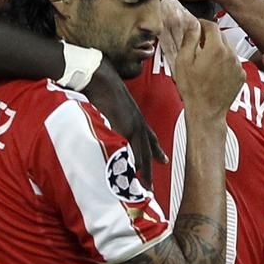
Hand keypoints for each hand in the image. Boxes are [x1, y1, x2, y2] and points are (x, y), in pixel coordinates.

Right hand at [81, 62, 164, 188]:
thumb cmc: (102, 87)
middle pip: (148, 149)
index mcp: (135, 117)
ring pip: (142, 152)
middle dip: (150, 168)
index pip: (149, 137)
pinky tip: (133, 173)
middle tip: (152, 186)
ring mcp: (133, 124)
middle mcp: (137, 121)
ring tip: (145, 186)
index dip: (156, 150)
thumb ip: (112, 115)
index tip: (163, 161)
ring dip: (144, 170)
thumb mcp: (110, 104)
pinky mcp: (125, 126)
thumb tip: (106, 122)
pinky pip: (130, 149)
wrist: (100, 77)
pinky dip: (132, 162)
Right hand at [171, 18, 243, 122]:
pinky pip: (232, 61)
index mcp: (216, 48)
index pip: (211, 25)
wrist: (206, 111)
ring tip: (204, 60)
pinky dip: (224, 62)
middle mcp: (230, 54)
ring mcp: (237, 65)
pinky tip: (213, 72)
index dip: (201, 23)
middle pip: (221, 36)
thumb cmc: (192, 89)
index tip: (195, 26)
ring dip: (217, 49)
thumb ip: (189, 39)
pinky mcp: (241, 75)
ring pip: (227, 49)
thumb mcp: (183, 61)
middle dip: (209, 36)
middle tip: (196, 43)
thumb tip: (193, 25)